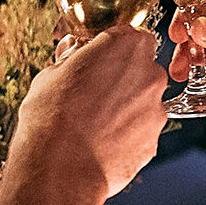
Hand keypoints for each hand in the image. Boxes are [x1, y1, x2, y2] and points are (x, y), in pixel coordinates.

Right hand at [13, 27, 166, 198]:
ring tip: (92, 125)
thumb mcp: (50, 75)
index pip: (128, 35)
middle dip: (121, 77)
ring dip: (124, 108)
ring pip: (141, 102)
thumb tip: (73, 53)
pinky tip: (100, 143)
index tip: (95, 60)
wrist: (60, 169)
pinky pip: (140, 131)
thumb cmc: (51, 118)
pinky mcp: (154, 141)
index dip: (110, 48)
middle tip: (91, 93)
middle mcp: (149, 74)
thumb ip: (70, 59)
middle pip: (140, 68)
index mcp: (125, 46)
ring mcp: (155, 110)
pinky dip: (125, 134)